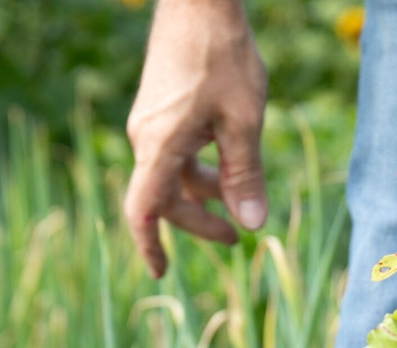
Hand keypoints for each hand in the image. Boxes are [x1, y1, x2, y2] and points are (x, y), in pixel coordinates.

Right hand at [123, 0, 268, 276]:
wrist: (200, 0)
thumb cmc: (223, 56)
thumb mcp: (244, 122)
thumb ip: (246, 175)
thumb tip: (252, 224)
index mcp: (160, 146)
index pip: (144, 210)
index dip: (151, 245)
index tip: (162, 272)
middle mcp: (146, 137)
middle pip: (164, 198)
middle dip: (198, 222)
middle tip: (235, 238)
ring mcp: (150, 121)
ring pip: (172, 174)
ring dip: (203, 193)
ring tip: (239, 202)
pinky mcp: (160, 107)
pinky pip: (174, 152)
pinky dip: (199, 167)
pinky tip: (228, 161)